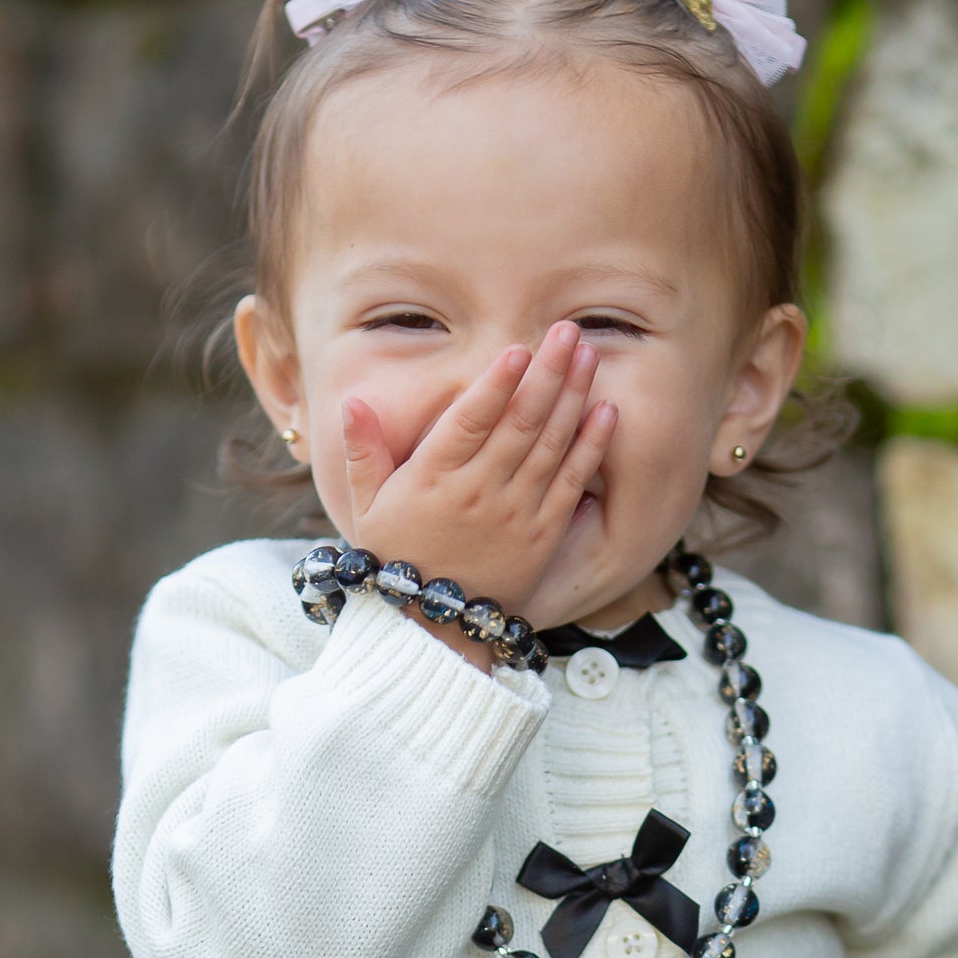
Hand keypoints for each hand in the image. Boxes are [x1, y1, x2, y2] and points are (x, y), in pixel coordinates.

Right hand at [335, 323, 616, 663]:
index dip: (496, 383)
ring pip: (551, 444)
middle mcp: (480, 493)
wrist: (433, 628)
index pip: (470, 421)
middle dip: (546, 372)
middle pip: (520, 422)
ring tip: (587, 354)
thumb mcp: (365, 507)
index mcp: (435, 480)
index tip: (517, 349)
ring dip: (573, 395)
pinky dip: (591, 445)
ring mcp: (516, 514)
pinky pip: (572, 482)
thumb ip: (361, 452)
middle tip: (566, 330)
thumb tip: (351, 404)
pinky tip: (606, 411)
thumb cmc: (397, 559)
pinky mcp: (544, 535)